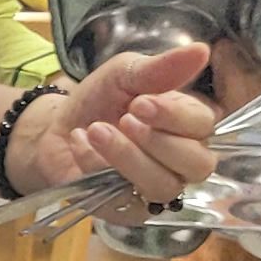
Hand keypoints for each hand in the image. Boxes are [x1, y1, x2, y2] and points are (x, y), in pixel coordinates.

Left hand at [17, 49, 215, 203]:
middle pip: (198, 164)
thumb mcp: (125, 74)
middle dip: (160, 141)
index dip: (177, 116)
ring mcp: (156, 189)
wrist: (55, 129)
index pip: (205, 127)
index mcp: (187, 125)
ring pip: (163, 186)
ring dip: (128, 156)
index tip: (141, 101)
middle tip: (126, 118)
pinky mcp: (128, 210)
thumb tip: (201, 50)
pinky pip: (125, 199)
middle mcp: (181, 161)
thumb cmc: (100, 101)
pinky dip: (99, 167)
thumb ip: (160, 68)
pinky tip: (81, 143)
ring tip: (96, 130)